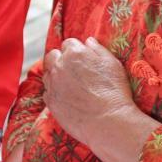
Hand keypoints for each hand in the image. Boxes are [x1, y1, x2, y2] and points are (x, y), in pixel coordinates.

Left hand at [43, 37, 154, 161]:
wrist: (108, 121)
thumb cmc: (114, 91)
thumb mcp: (112, 64)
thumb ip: (97, 49)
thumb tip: (88, 41)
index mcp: (74, 53)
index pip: (69, 44)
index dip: (76, 51)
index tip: (82, 59)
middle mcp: (59, 66)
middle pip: (52, 56)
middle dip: (60, 59)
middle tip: (72, 70)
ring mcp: (52, 84)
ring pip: (48, 73)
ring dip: (56, 75)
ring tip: (70, 85)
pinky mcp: (50, 101)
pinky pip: (47, 91)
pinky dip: (54, 92)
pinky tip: (67, 97)